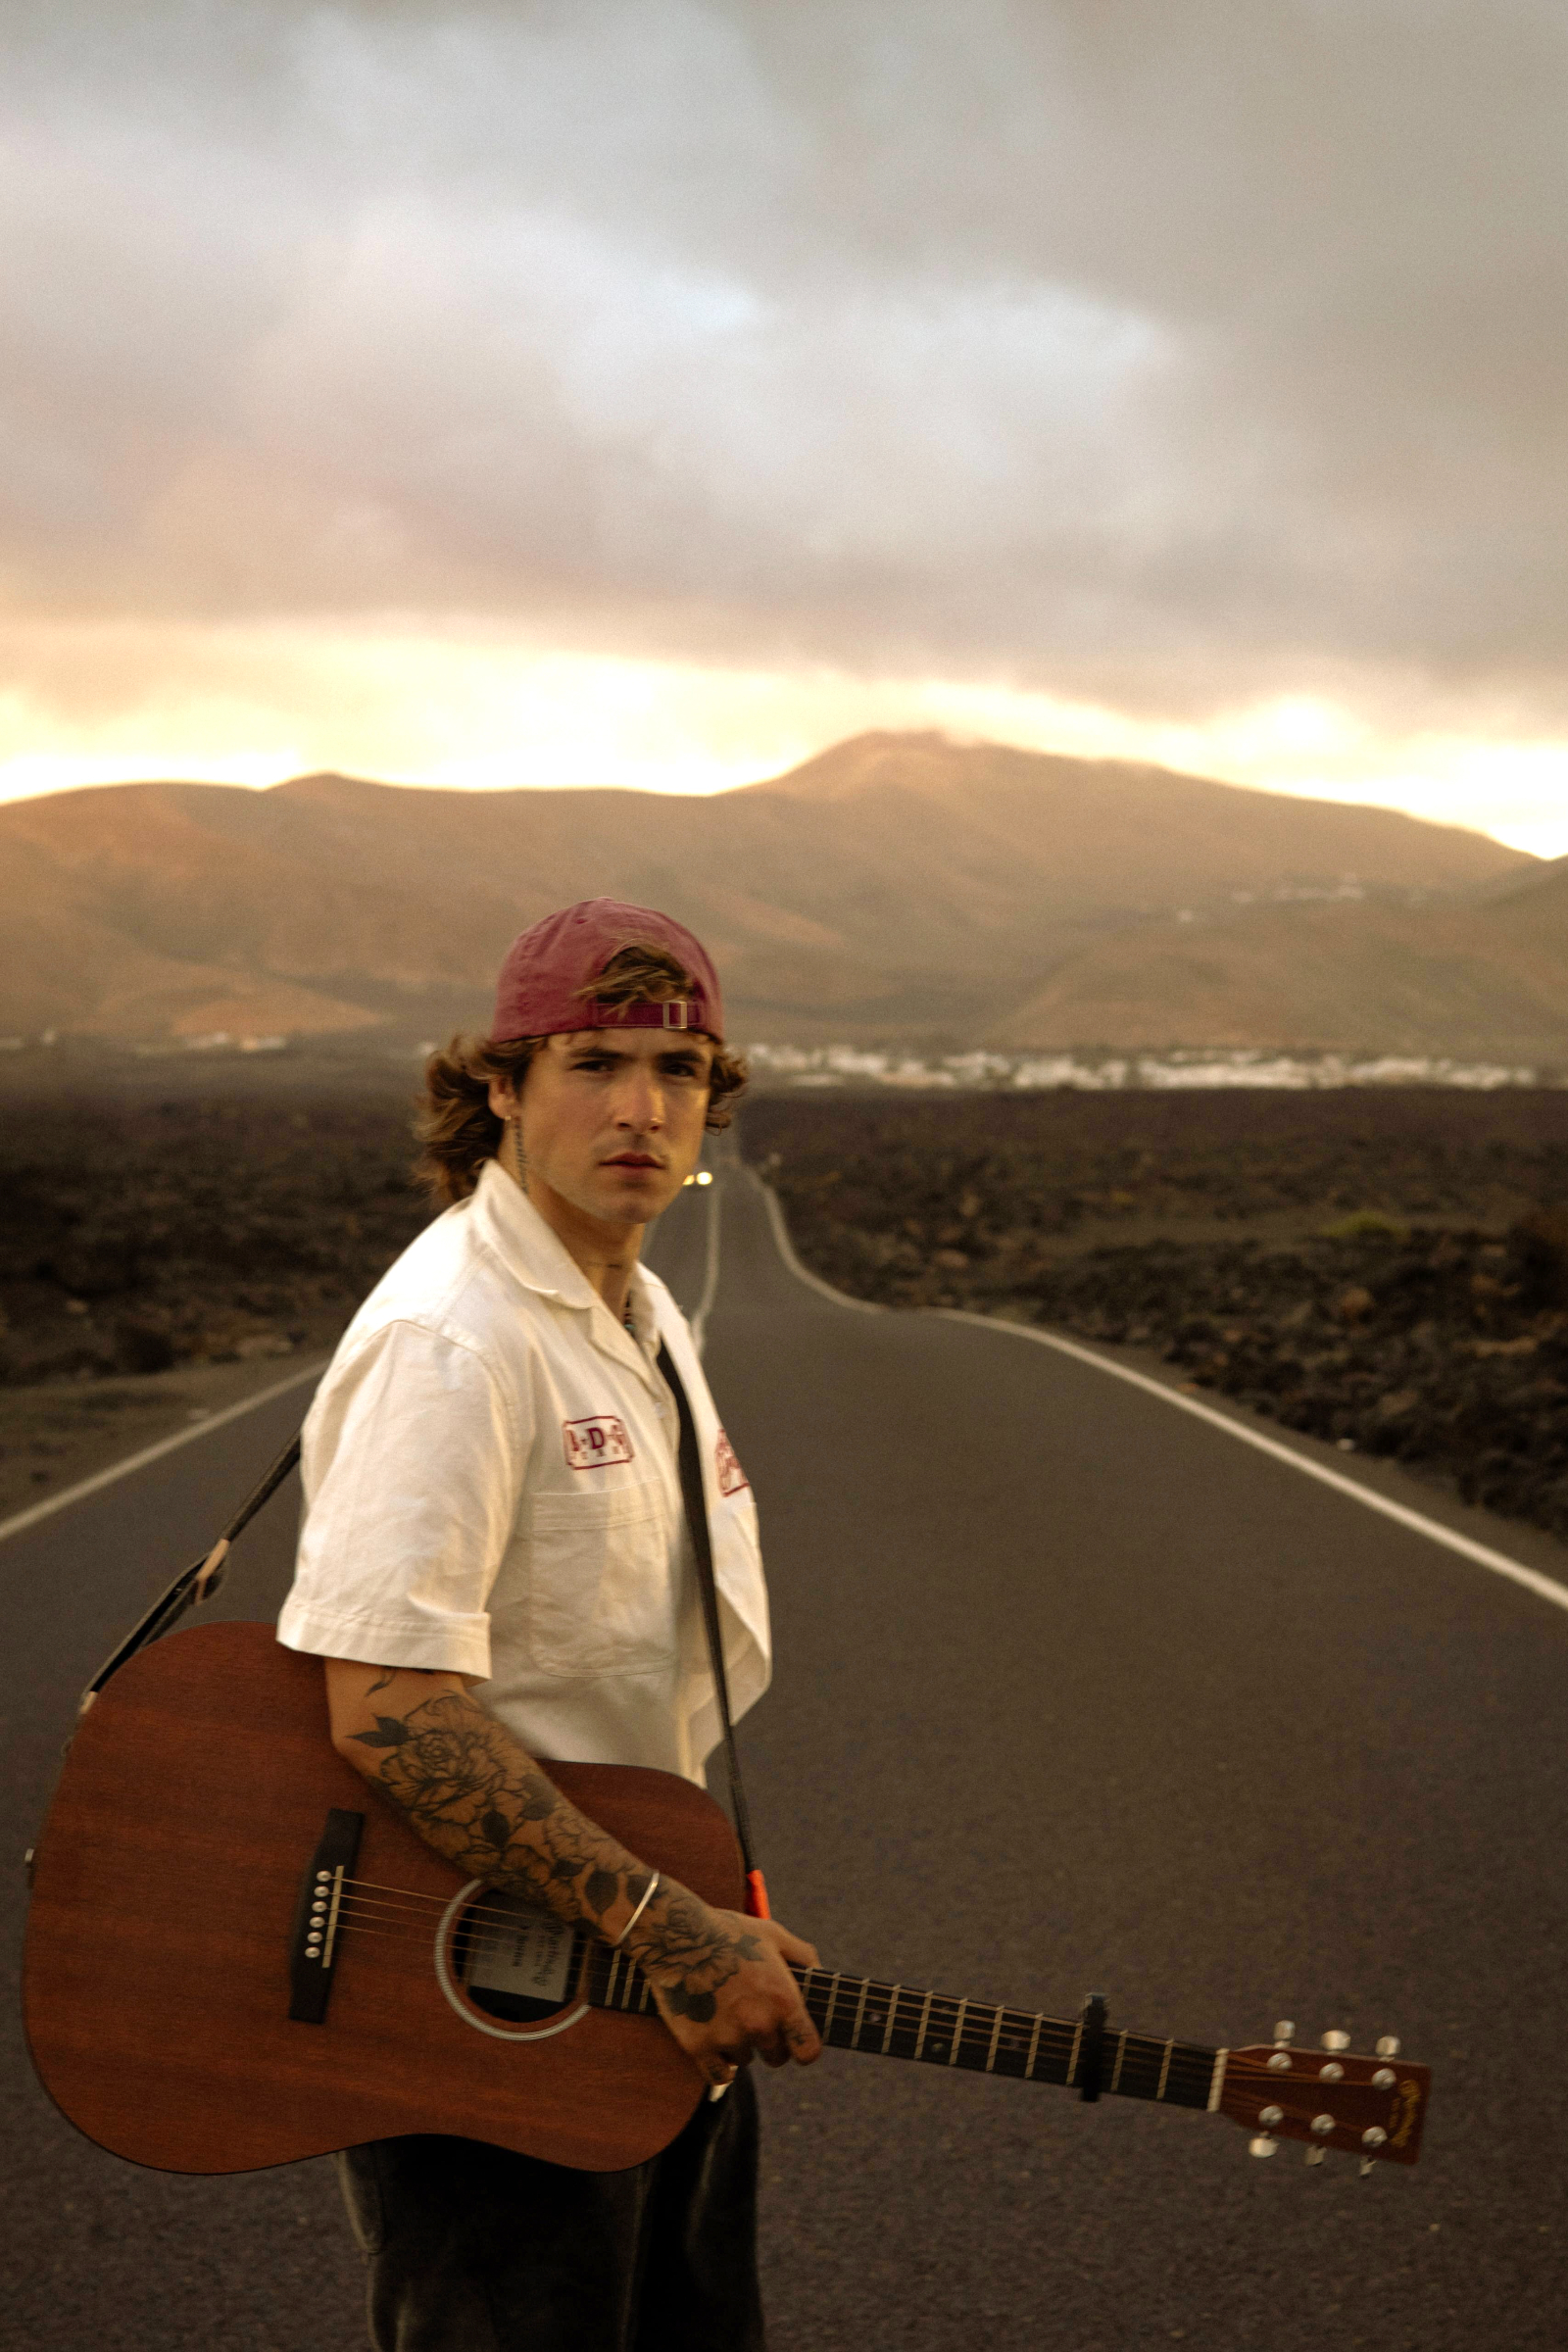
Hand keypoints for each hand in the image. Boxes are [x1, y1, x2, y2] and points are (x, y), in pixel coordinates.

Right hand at [627, 1884, 822, 2086]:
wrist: (676, 1936)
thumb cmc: (728, 1932)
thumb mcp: (773, 1934)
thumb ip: (804, 1956)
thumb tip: (821, 1977)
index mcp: (783, 2000)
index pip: (808, 2051)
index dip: (804, 2048)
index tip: (797, 2042)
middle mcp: (759, 2023)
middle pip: (776, 2057)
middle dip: (770, 2043)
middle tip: (754, 2018)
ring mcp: (727, 2037)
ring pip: (745, 2060)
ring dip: (740, 2045)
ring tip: (726, 2013)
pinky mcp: (698, 2046)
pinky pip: (719, 2075)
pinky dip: (719, 2063)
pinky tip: (715, 2041)